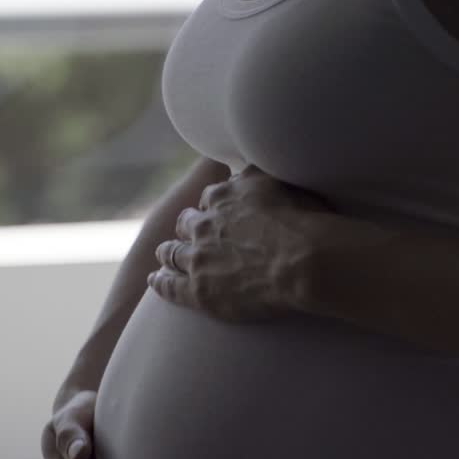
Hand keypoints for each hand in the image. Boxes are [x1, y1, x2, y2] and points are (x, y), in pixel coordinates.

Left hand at [149, 164, 333, 322]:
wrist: (302, 261)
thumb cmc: (303, 220)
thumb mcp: (280, 180)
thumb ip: (259, 174)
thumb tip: (249, 168)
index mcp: (223, 196)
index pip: (210, 199)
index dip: (212, 207)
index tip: (216, 212)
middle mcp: (204, 225)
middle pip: (186, 225)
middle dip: (187, 228)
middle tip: (189, 234)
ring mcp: (198, 259)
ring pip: (173, 254)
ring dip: (169, 253)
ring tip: (165, 256)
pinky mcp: (199, 291)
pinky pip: (171, 287)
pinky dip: (161, 282)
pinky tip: (154, 281)